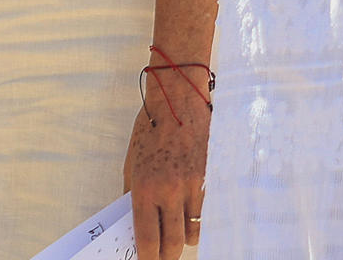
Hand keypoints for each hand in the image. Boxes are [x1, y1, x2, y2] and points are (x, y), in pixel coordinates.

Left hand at [124, 75, 210, 257]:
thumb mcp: (131, 162)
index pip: (147, 238)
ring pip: (193, 232)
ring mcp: (193, 186)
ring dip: (185, 238)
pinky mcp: (211, 179)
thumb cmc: (151, 127)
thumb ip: (132, 193)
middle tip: (163, 256)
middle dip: (168, 255)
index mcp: (145, 188)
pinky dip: (199, 219)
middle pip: (174, 243)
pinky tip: (192, 214)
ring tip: (178, 233)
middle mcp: (170, 191)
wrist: (178, 99)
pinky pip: (207, 213)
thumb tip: (133, 222)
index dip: (148, 257)